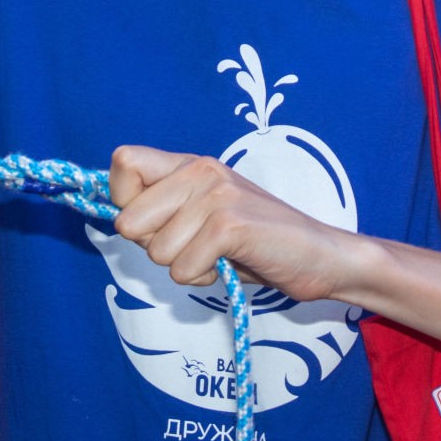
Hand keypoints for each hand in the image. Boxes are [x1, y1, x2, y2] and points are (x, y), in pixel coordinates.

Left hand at [106, 145, 358, 300]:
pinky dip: (203, 279)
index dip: (124, 202)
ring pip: (155, 252)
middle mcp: (200, 170)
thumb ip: (166, 209)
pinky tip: (230, 264)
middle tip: (194, 246)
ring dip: (184, 267)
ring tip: (219, 255)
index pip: (123, 161)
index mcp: (191, 164)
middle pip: (128, 220)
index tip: (152, 222)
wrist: (321, 255)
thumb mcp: (205, 213)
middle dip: (154, 248)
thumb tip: (119, 219)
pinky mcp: (229, 225)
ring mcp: (215, 195)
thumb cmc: (258, 242)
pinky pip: (182, 270)